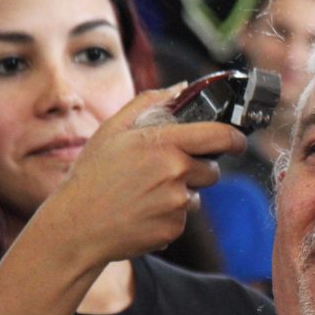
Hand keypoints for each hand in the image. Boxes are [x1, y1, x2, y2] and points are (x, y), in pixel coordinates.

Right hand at [40, 86, 245, 267]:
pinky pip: (183, 217)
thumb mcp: (113, 130)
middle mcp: (175, 172)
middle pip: (211, 170)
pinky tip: (143, 211)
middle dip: (197, 169)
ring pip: (196, 195)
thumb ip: (150, 103)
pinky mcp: (175, 228)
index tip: (238, 142)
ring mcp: (176, 202)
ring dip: (181, 193)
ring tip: (145, 193)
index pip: (220, 136)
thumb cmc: (92, 176)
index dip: (236, 139)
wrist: (77, 226)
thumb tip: (182, 86)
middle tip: (164, 171)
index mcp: (163, 143)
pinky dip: (169, 215)